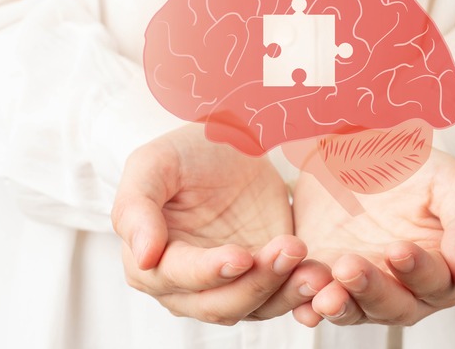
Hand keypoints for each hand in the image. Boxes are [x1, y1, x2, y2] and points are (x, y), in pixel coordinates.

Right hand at [111, 124, 331, 324]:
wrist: (231, 146)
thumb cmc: (185, 154)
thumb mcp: (152, 165)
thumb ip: (136, 207)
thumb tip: (142, 256)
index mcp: (148, 261)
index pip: (176, 277)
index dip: (207, 271)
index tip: (240, 256)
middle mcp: (184, 287)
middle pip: (218, 303)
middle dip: (255, 283)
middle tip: (289, 250)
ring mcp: (226, 287)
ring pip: (253, 307)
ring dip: (284, 291)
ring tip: (311, 267)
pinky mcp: (262, 281)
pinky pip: (281, 298)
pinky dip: (300, 292)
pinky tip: (318, 274)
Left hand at [290, 149, 454, 326]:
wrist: (350, 150)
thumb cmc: (409, 165)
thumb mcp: (450, 181)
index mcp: (441, 266)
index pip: (437, 283)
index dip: (419, 272)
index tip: (398, 250)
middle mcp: (404, 287)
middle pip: (396, 307)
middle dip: (373, 290)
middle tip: (350, 265)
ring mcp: (361, 289)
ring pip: (355, 312)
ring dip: (340, 305)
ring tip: (324, 293)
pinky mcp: (324, 283)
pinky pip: (315, 305)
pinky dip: (307, 306)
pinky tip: (302, 299)